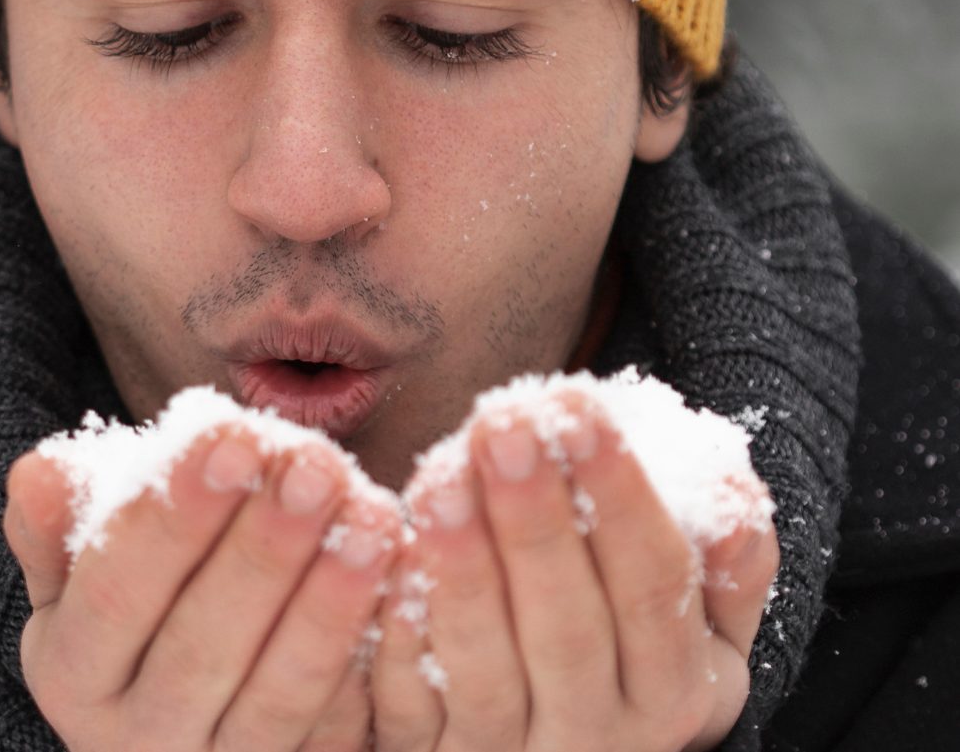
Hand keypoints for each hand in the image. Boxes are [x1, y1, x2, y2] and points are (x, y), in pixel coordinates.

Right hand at [4, 427, 398, 750]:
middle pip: (200, 646)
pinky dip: (370, 652)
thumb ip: (63, 526)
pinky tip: (402, 578)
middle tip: (317, 466)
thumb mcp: (81, 571)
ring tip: (373, 514)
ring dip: (330, 600)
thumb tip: (38, 473)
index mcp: (73, 672)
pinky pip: (335, 726)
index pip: (115, 595)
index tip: (231, 438)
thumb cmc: (135, 605)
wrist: (174, 710)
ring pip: (277, 693)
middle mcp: (135, 737)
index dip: (172, 517)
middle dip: (263, 550)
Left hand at [372, 395, 778, 751]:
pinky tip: (388, 554)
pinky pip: (409, 704)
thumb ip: (727, 560)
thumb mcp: (704, 618)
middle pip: (568, 629)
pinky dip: (397, 633)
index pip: (655, 588)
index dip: (619, 496)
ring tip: (439, 473)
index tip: (578, 405)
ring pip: (484, 670)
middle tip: (501, 422)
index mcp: (674, 689)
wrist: (568, 741)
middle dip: (535, 519)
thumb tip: (735, 503)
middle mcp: (597, 737)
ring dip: (461, 566)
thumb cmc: (631, 643)